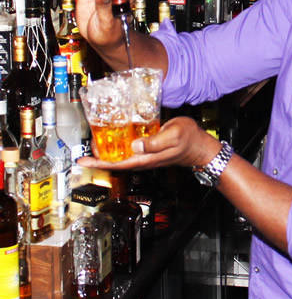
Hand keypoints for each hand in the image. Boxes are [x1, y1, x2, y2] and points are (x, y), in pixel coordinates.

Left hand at [78, 117, 221, 170]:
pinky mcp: (149, 151)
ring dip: (107, 153)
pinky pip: (129, 151)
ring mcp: (146, 156)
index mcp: (147, 158)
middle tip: (85, 148)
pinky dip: (118, 147)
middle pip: (116, 162)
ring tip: (95, 143)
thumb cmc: (189, 139)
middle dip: (99, 158)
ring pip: (122, 157)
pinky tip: (115, 139)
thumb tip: (135, 146)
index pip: (118, 164)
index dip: (99, 163)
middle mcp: (144, 159)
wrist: (200, 147)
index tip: (83, 161)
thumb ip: (155, 141)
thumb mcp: (173, 135)